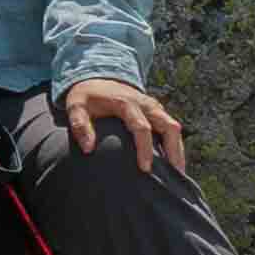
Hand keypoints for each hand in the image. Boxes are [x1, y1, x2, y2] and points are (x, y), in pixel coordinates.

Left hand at [63, 76, 187, 173]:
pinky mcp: (156, 111)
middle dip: (174, 151)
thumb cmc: (86, 97)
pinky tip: (173, 163)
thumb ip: (80, 125)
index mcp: (126, 103)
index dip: (145, 149)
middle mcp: (145, 104)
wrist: (96, 79)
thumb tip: (88, 148)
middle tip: (174, 175)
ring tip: (178, 173)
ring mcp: (153, 107)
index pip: (141, 128)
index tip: (145, 168)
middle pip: (169, 126)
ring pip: (174, 127)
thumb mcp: (76, 106)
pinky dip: (175, 144)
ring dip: (178, 149)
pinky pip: (171, 127)